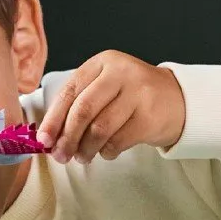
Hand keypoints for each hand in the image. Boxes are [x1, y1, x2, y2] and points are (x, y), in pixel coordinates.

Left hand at [35, 50, 184, 162]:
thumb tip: (49, 137)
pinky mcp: (150, 116)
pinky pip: (118, 141)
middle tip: (61, 155)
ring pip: (100, 128)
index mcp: (102, 63)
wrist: (177, 100)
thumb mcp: (104, 89)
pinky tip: (106, 152)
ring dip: (86, 148)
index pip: (70, 92)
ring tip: (82, 157)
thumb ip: (77, 105)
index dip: (53, 119)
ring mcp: (139, 93)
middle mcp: (120, 73)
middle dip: (67, 138)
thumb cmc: (130, 97)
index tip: (43, 141)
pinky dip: (107, 151)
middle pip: (83, 110)